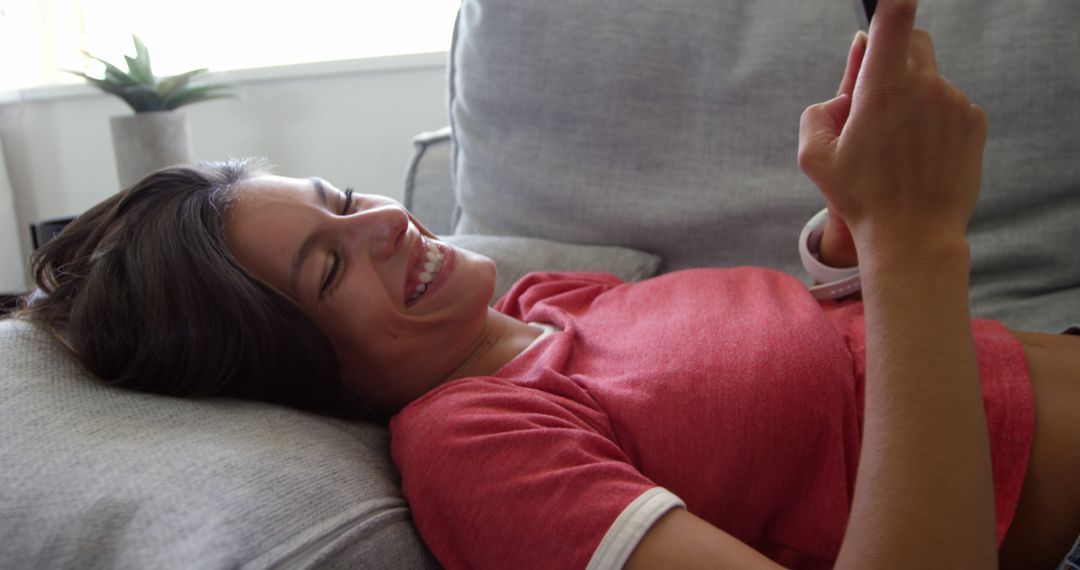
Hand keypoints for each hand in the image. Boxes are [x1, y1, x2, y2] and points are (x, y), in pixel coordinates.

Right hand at [798, 0, 987, 258]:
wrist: (913, 236)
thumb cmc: (859, 197)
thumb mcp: (815, 157)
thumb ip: (818, 112)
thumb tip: (845, 89)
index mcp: (882, 88)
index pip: (894, 16)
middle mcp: (924, 86)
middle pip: (912, 41)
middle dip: (893, 58)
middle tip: (876, 101)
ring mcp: (954, 102)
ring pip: (929, 79)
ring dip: (912, 98)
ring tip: (897, 148)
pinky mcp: (973, 121)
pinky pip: (949, 104)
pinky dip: (934, 120)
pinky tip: (921, 155)